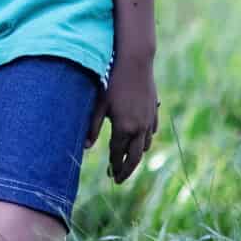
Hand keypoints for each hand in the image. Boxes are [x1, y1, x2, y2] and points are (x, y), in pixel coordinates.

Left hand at [87, 59, 158, 183]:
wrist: (135, 62)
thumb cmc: (112, 80)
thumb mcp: (98, 103)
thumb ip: (92, 126)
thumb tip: (85, 147)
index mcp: (124, 127)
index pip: (118, 154)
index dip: (114, 166)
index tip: (111, 176)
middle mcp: (140, 127)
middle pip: (135, 157)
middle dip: (127, 170)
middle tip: (119, 179)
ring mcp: (149, 119)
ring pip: (145, 145)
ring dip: (137, 155)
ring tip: (127, 160)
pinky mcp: (154, 111)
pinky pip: (151, 132)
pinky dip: (145, 139)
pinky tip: (140, 139)